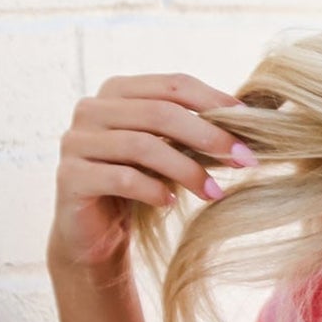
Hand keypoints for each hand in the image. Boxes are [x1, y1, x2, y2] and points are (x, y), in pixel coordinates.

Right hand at [49, 72, 258, 269]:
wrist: (96, 236)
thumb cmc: (140, 188)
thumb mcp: (170, 153)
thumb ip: (196, 132)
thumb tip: (252, 119)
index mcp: (117, 92)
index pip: (172, 84)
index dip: (214, 100)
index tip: (251, 123)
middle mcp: (92, 109)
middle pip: (160, 113)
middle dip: (209, 136)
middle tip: (245, 160)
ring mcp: (76, 141)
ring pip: (142, 146)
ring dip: (187, 169)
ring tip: (216, 192)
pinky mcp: (70, 176)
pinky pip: (120, 178)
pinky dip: (152, 190)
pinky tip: (171, 202)